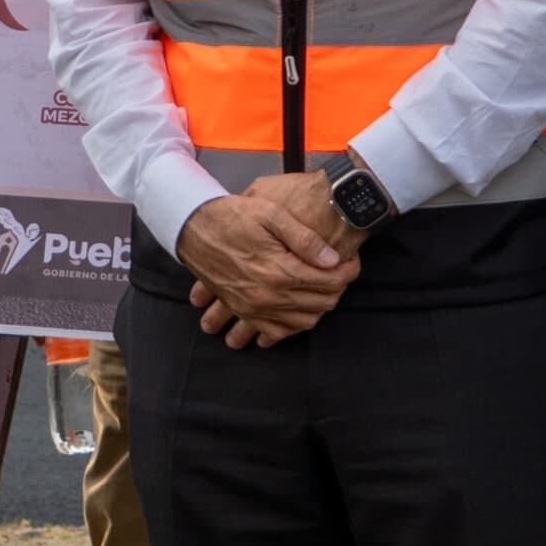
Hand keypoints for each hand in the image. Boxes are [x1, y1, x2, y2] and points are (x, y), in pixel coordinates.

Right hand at [176, 179, 358, 347]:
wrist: (193, 228)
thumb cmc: (232, 216)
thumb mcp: (271, 213)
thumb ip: (305, 239)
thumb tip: (332, 259)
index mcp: (279, 270)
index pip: (330, 280)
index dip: (349, 270)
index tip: (352, 260)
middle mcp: (268, 295)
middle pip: (322, 303)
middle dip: (338, 287)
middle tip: (340, 271)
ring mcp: (254, 307)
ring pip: (304, 321)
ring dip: (320, 307)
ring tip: (323, 286)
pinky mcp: (244, 311)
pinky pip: (276, 332)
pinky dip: (293, 326)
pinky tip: (299, 311)